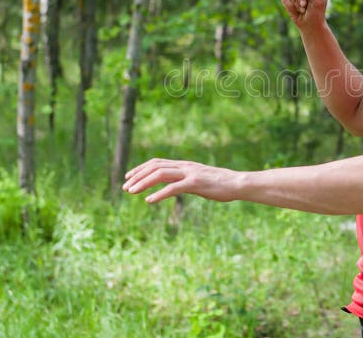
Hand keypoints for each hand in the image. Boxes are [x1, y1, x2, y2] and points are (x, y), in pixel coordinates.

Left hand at [122, 158, 237, 203]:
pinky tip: (149, 201)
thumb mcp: (199, 180)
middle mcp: (185, 166)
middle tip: (125, 187)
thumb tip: (176, 186)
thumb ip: (186, 180)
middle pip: (155, 166)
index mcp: (184, 165)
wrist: (237, 183)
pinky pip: (173, 188)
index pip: (157, 162)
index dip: (141, 169)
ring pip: (160, 174)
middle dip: (137, 175)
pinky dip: (158, 194)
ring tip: (130, 192)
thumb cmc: (220, 184)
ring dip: (143, 183)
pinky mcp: (195, 184)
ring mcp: (190, 173)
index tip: (128, 177)